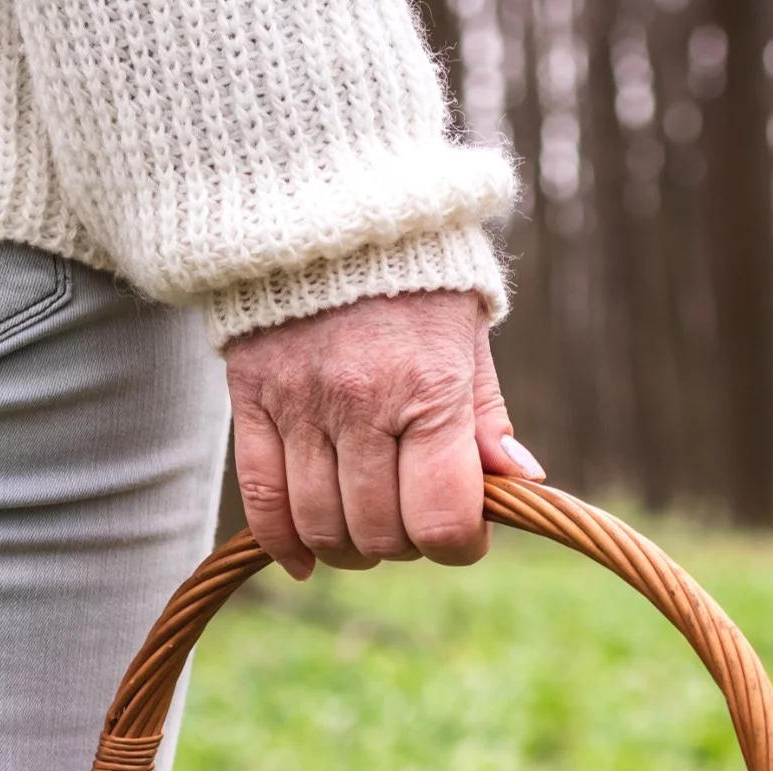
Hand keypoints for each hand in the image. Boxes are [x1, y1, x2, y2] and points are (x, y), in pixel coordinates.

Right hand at [224, 289, 542, 578]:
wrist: (321, 208)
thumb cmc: (413, 279)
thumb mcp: (467, 337)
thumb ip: (486, 417)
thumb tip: (522, 482)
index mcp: (429, 388)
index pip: (442, 519)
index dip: (459, 545)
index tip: (464, 532)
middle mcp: (361, 403)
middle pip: (379, 533)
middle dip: (405, 545)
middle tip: (413, 521)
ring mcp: (300, 405)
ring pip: (321, 526)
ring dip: (350, 549)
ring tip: (366, 531)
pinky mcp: (251, 401)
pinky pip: (262, 501)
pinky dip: (283, 543)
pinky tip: (304, 559)